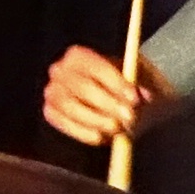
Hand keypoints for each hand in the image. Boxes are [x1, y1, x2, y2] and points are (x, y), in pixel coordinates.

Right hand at [44, 45, 159, 148]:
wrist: (113, 99)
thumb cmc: (126, 86)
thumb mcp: (138, 80)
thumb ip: (141, 85)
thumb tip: (143, 95)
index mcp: (78, 55)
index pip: (95, 66)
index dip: (114, 82)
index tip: (134, 98)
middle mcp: (60, 70)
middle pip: (82, 87)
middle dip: (107, 104)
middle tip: (129, 117)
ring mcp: (53, 93)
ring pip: (72, 108)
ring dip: (97, 120)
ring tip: (119, 129)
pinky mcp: (51, 113)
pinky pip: (65, 124)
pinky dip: (83, 132)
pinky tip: (101, 138)